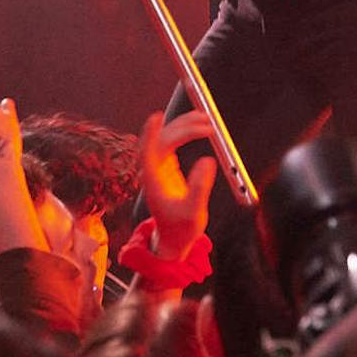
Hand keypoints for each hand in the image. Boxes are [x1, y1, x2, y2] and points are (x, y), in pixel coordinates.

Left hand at [140, 111, 219, 259]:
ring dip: (184, 126)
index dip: (150, 134)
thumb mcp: (194, 212)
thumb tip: (208, 161)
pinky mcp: (168, 167)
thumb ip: (199, 187)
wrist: (174, 239)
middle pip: (162, 141)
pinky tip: (201, 128)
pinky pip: (174, 144)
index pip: (148, 152)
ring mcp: (159, 168)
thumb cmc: (181, 229)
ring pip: (167, 139)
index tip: (156, 117)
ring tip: (206, 119)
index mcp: (152, 182)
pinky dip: (187, 134)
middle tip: (205, 121)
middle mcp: (153, 171)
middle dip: (182, 127)